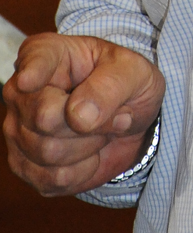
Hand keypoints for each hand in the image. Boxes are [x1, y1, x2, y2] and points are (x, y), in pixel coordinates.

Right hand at [2, 32, 164, 196]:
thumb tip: (78, 115)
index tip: (29, 80)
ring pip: (49, 152)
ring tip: (101, 128)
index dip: (32, 72)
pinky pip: (53, 179)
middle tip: (114, 113)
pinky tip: (90, 151)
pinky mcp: (25, 165)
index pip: (34, 63)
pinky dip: (83, 170)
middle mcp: (22, 91)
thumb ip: (110, 86)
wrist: (128, 118)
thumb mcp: (133, 72)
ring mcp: (18, 130)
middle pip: (44, 118)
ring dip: (90, 146)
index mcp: (47, 53)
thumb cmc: (124, 82)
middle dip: (91, 123)